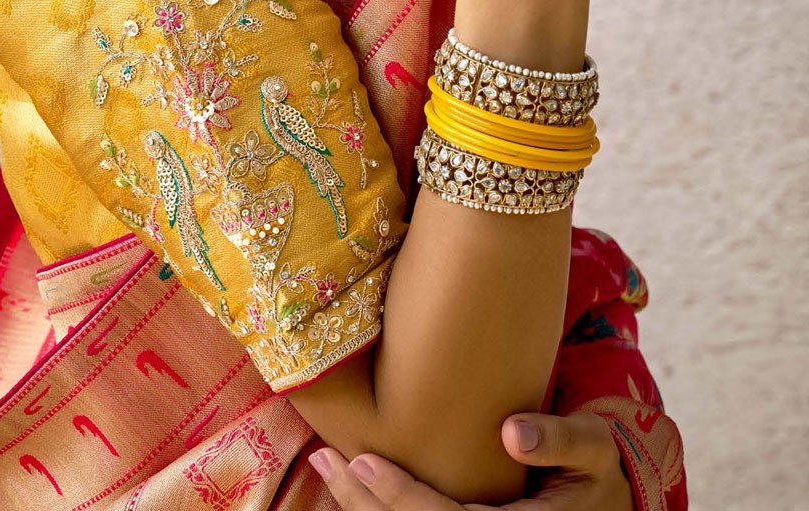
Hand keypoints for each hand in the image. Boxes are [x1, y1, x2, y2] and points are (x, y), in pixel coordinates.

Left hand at [307, 411, 633, 509]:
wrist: (608, 506)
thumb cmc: (597, 469)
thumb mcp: (593, 447)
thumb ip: (559, 439)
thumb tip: (511, 432)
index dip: (402, 497)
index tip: (363, 461)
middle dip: (366, 504)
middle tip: (326, 459)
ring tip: (330, 472)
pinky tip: (356, 493)